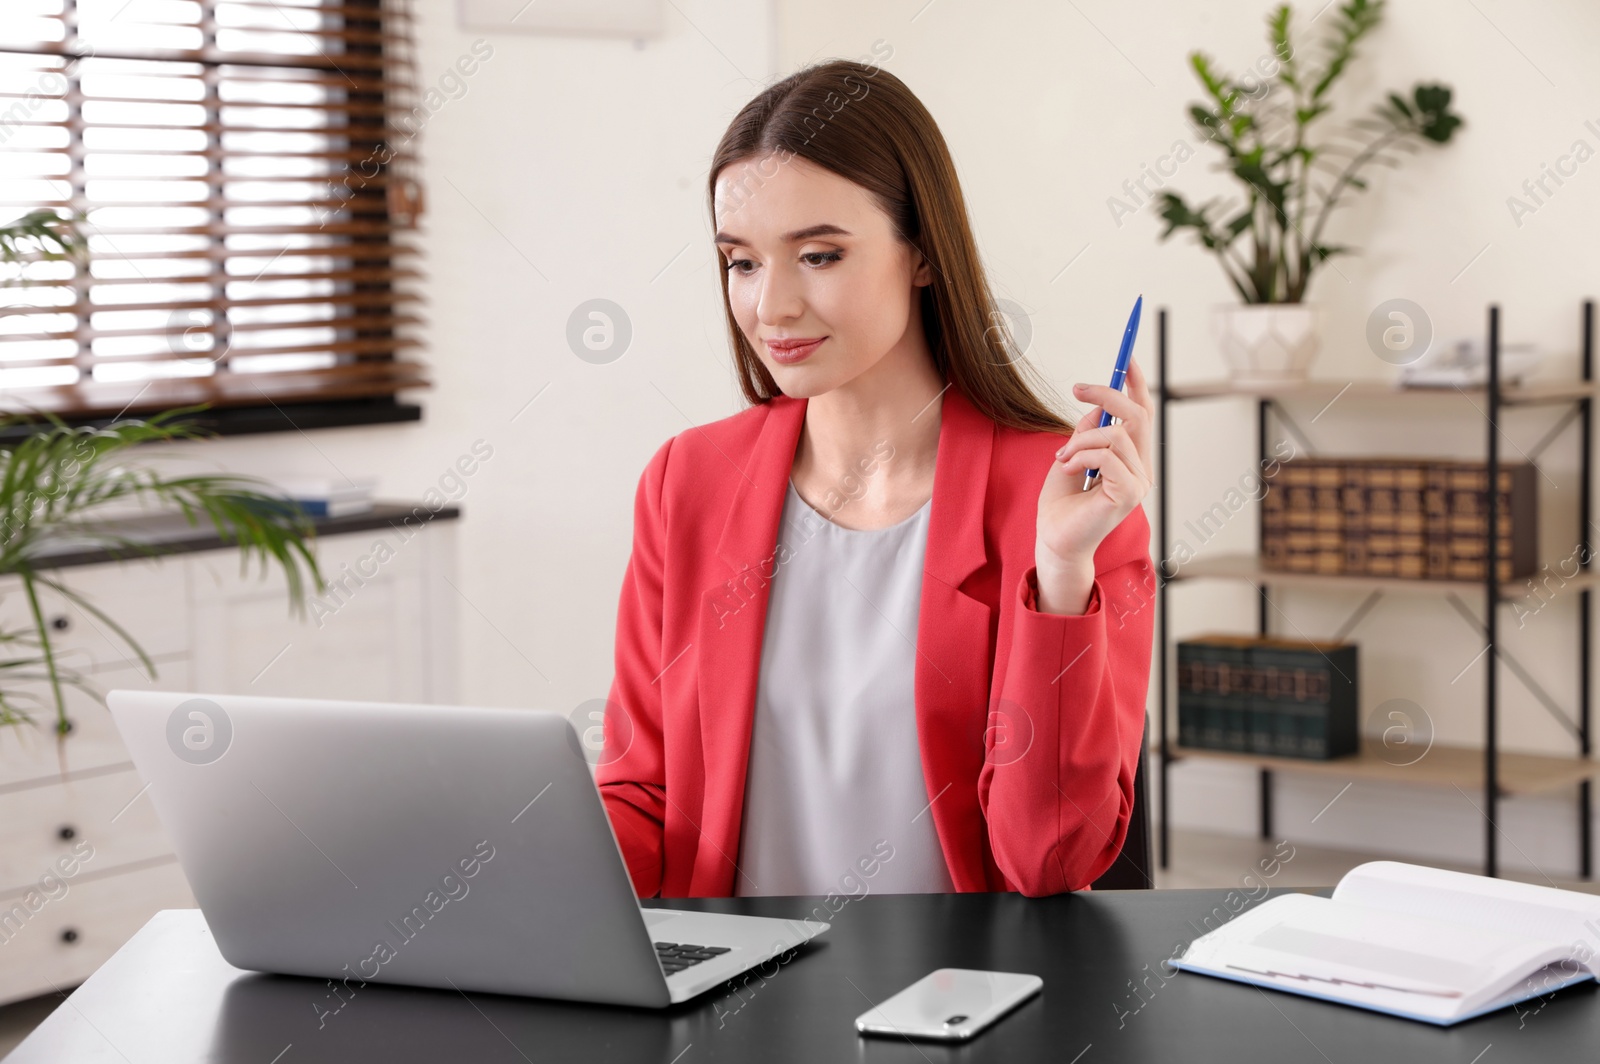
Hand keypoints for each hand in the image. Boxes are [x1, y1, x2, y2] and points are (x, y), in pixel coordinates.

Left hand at [1033, 355, 1154, 610]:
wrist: (1053, 540)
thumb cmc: (1061, 504)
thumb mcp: (1072, 455)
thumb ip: (1088, 433)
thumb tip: (1099, 406)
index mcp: (1132, 459)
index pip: (1143, 414)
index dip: (1137, 384)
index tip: (1127, 357)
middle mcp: (1142, 469)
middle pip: (1138, 415)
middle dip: (1108, 393)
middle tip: (1076, 387)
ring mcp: (1139, 483)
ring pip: (1118, 434)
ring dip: (1081, 438)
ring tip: (1063, 455)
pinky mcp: (1128, 495)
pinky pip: (1107, 456)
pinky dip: (1082, 455)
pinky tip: (1068, 467)